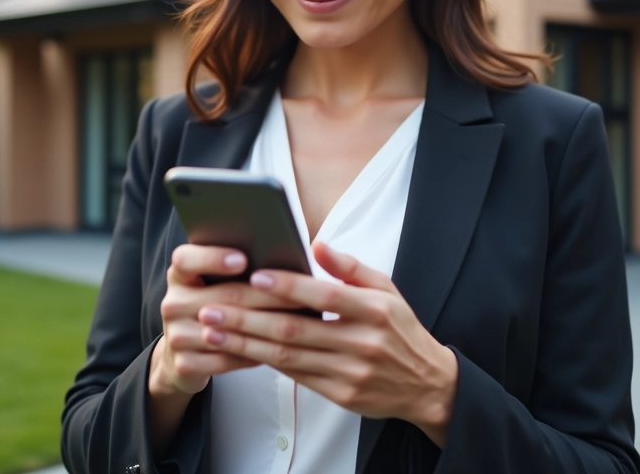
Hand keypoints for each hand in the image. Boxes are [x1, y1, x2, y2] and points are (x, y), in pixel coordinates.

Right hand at [149, 244, 297, 398]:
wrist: (182, 355)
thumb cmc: (212, 307)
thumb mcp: (212, 283)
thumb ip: (237, 269)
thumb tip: (281, 257)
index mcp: (179, 275)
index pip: (186, 259)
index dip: (213, 258)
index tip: (243, 259)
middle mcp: (172, 303)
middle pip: (223, 296)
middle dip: (267, 295)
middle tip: (300, 294)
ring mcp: (176, 335)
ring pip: (229, 331)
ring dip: (266, 328)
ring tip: (297, 322)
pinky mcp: (184, 364)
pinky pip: (228, 359)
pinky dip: (255, 354)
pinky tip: (278, 349)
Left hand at [194, 240, 458, 446]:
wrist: (426, 383)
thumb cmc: (399, 329)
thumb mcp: (386, 289)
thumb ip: (350, 267)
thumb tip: (317, 244)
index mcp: (374, 310)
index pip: (325, 296)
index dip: (289, 287)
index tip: (255, 277)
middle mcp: (362, 342)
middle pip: (296, 329)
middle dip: (248, 319)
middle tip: (213, 308)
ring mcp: (351, 372)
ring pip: (288, 356)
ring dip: (245, 344)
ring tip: (214, 331)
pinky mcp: (341, 394)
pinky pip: (296, 376)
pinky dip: (266, 362)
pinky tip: (241, 350)